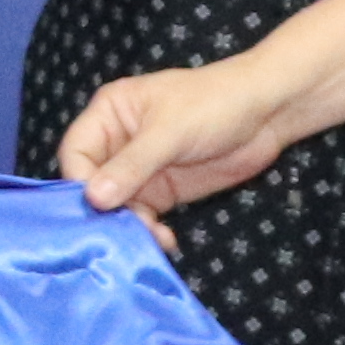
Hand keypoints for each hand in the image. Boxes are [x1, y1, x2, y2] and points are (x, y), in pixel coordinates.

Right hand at [56, 56, 299, 217]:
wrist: (269, 112)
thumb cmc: (216, 104)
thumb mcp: (171, 131)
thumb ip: (132, 165)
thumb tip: (94, 198)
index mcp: (109, 114)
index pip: (76, 153)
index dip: (80, 181)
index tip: (98, 207)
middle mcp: (117, 142)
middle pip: (92, 184)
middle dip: (106, 210)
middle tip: (122, 232)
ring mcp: (139, 169)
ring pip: (116, 206)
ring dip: (130, 226)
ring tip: (152, 237)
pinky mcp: (161, 191)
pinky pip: (142, 216)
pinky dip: (149, 231)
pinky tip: (165, 240)